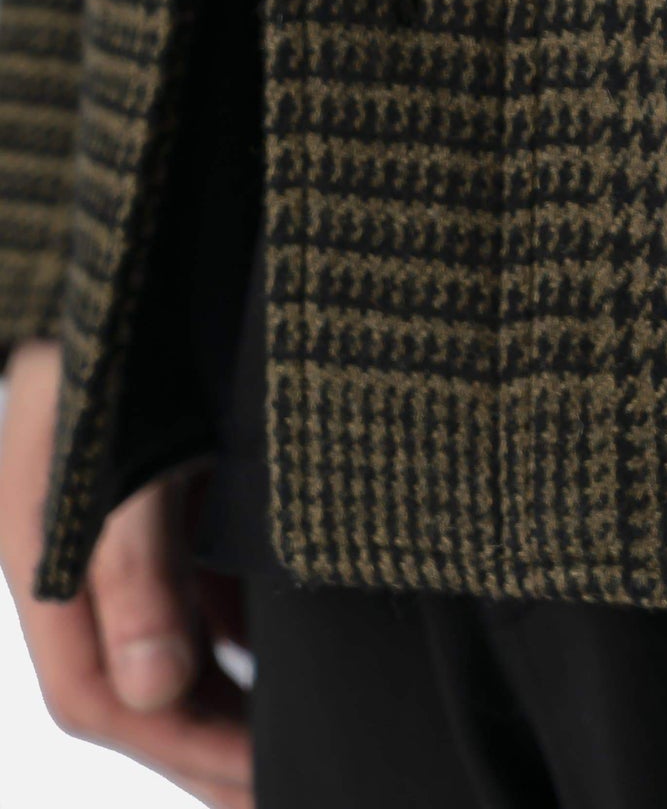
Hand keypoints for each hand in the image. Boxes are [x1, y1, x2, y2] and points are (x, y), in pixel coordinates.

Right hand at [1, 340, 252, 806]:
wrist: (126, 241)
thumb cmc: (111, 330)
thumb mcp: (114, 446)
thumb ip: (133, 561)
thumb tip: (152, 690)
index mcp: (43, 555)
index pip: (98, 693)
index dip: (182, 747)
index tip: (263, 780)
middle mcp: (73, 554)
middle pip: (132, 684)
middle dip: (205, 741)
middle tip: (286, 781)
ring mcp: (114, 525)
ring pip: (163, 639)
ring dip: (220, 691)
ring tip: (293, 734)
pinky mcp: (157, 492)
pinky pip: (189, 583)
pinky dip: (231, 622)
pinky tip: (282, 646)